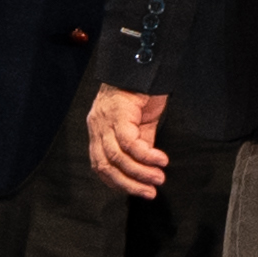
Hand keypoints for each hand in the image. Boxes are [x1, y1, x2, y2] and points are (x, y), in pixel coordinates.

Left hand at [86, 83, 169, 197]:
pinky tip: (161, 160)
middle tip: (150, 192)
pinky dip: (146, 155)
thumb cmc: (141, 91)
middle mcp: (97, 126)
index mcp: (99, 130)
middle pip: (105, 166)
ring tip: (159, 178)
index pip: (100, 165)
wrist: (144, 64)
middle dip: (129, 184)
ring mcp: (105, 120)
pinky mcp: (118, 113)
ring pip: (117, 157)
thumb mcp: (140, 123)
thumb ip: (140, 144)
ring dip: (140, 172)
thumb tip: (147, 167)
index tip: (137, 191)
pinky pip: (130, 142)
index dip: (117, 182)